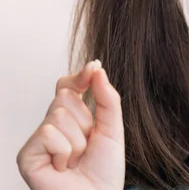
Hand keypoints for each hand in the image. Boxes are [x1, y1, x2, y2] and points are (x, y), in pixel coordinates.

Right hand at [16, 60, 125, 189]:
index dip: (80, 76)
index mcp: (72, 118)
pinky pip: (48, 133)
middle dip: (85, 122)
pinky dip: (65, 152)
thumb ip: (107, 98)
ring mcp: (38, 141)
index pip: (68, 86)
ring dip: (78, 141)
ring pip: (59, 115)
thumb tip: (96, 68)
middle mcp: (51, 126)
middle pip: (65, 97)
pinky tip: (64, 168)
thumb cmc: (105, 170)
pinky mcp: (27, 155)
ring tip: (77, 161)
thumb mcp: (113, 128)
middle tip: (87, 147)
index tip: (94, 67)